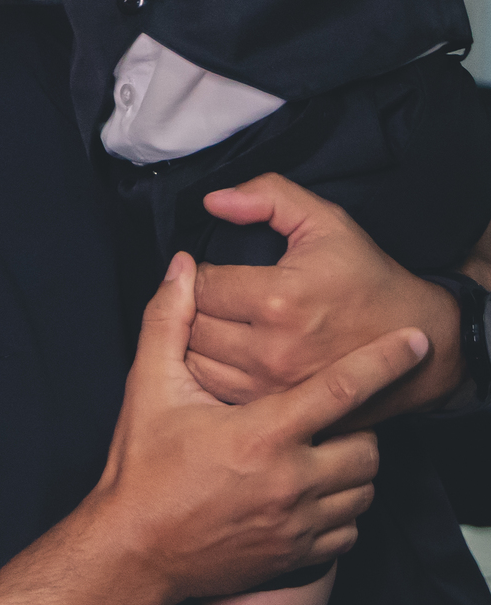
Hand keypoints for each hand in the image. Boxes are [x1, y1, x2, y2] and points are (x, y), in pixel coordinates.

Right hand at [95, 251, 428, 600]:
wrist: (135, 551)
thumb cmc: (142, 468)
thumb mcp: (148, 387)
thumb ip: (168, 320)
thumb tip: (182, 267)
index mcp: (263, 434)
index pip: (342, 388)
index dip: (384, 361)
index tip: (414, 341)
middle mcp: (291, 481)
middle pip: (367, 445)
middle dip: (359, 424)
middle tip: (329, 414)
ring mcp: (298, 524)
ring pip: (364, 490)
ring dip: (354, 466)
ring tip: (322, 449)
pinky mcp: (297, 556)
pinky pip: (350, 531)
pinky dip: (343, 510)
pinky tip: (314, 492)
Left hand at [186, 173, 462, 421]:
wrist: (414, 336)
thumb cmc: (366, 275)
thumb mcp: (324, 220)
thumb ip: (267, 196)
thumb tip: (212, 201)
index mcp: (279, 299)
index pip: (201, 285)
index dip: (198, 272)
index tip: (212, 270)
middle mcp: (272, 349)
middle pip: (191, 325)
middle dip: (191, 305)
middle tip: (209, 295)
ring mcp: (273, 386)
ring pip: (196, 361)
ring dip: (193, 339)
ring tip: (212, 320)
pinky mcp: (276, 408)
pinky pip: (215, 388)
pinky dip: (207, 369)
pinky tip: (221, 350)